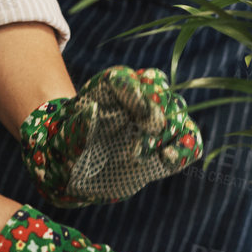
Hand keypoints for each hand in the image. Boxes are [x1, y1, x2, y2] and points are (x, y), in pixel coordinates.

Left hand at [20, 66, 201, 206]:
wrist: (75, 172)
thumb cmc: (65, 150)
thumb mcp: (63, 141)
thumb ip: (77, 128)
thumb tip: (92, 111)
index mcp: (107, 89)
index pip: (126, 79)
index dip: (135, 95)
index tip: (138, 119)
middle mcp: (134, 99)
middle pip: (158, 89)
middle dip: (156, 114)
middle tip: (140, 144)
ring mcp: (152, 122)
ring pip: (176, 112)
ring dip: (171, 132)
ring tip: (153, 155)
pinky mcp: (164, 147)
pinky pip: (189, 141)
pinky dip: (186, 148)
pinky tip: (168, 160)